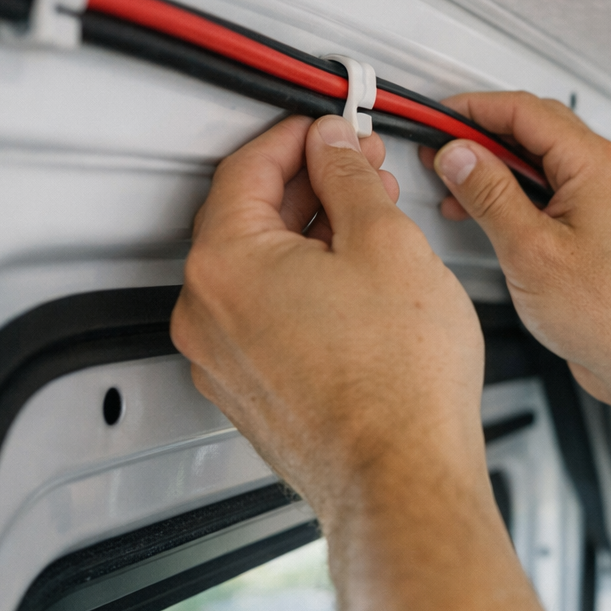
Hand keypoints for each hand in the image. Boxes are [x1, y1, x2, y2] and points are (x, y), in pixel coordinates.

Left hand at [172, 115, 488, 528]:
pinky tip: (358, 293)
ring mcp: (223, 361)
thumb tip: (335, 148)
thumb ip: (350, 179)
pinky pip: (267, 321)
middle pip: (247, 218)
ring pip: (258, 273)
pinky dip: (304, 293)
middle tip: (361, 174)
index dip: (299, 136)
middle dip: (310, 187)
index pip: (248, 167)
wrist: (403, 480)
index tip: (333, 131)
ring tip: (373, 234)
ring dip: (310, 241)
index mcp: (226, 264)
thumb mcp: (387, 244)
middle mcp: (207, 314)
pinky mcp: (251, 396)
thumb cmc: (398, 384)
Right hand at [419, 91, 610, 403]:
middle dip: (482, 138)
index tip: (436, 121)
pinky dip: (522, 198)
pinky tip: (495, 219)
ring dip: (500, 171)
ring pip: (546, 164)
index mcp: (597, 166)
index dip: (472, 111)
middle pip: (536, 130)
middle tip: (441, 152)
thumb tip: (460, 157)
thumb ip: (490, 196)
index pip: (524, 111)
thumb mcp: (531, 252)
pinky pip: (560, 194)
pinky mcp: (608, 229)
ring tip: (458, 191)